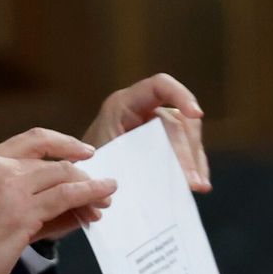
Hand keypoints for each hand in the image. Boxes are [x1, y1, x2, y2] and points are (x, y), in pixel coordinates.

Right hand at [0, 128, 116, 273]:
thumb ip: (30, 202)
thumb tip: (75, 203)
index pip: (34, 140)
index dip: (64, 143)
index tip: (85, 152)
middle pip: (54, 161)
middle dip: (82, 174)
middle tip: (103, 189)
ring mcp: (9, 188)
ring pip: (64, 176)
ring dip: (90, 187)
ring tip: (107, 199)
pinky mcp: (21, 213)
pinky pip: (66, 197)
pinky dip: (88, 196)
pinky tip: (100, 202)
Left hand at [83, 73, 209, 191]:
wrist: (74, 182)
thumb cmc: (80, 169)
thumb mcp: (98, 161)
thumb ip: (124, 163)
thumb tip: (154, 179)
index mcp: (123, 105)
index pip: (159, 86)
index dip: (180, 94)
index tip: (196, 114)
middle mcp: (143, 110)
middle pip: (177, 122)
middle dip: (187, 153)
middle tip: (192, 182)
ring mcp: (154, 127)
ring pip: (186, 137)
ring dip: (195, 162)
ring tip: (198, 187)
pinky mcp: (160, 145)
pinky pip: (184, 151)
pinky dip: (191, 167)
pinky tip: (197, 185)